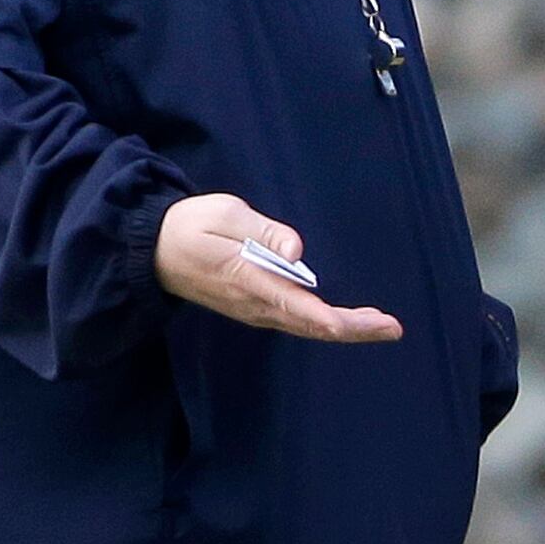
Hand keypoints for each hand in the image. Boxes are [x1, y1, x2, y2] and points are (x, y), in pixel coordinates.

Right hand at [155, 194, 402, 342]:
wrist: (152, 250)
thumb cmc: (190, 226)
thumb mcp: (225, 214)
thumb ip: (263, 232)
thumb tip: (296, 251)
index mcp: (252, 282)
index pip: (306, 311)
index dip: (345, 321)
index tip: (378, 323)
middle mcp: (257, 305)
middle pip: (313, 325)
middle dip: (355, 329)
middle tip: (392, 328)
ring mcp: (254, 310)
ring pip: (305, 326)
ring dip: (343, 327)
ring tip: (378, 324)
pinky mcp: (252, 306)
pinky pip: (294, 320)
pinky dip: (323, 322)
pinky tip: (342, 319)